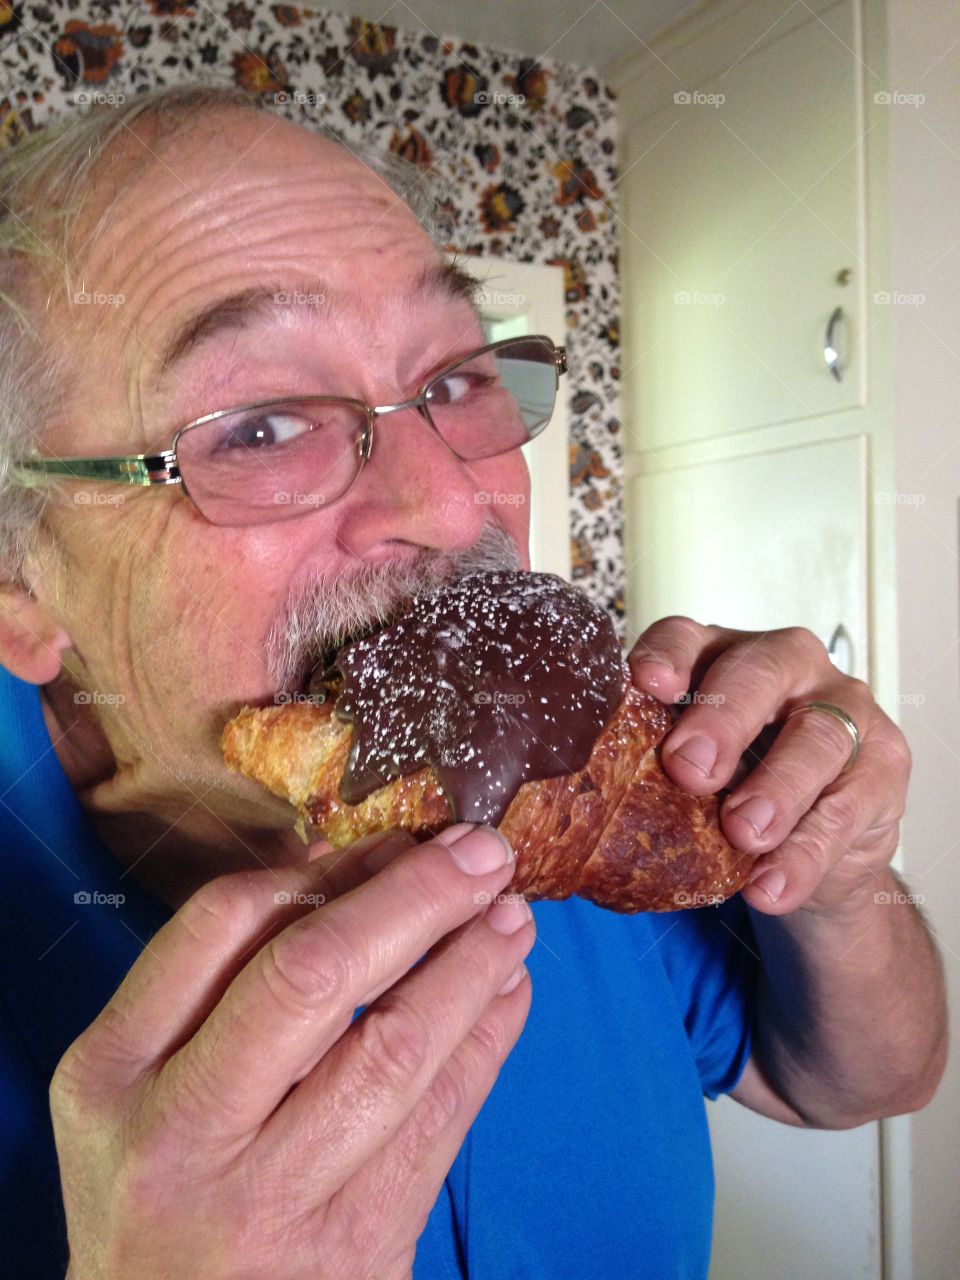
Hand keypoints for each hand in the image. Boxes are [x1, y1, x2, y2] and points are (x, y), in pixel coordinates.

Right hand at [52, 824, 533, 1279]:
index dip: (321, 872)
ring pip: (397, 1049)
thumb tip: (339, 866)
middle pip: (313, 977)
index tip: (385, 849)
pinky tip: (508, 990)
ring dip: (472, 965)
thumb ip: (213, 979)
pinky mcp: (359, 1244)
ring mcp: (275, 1197)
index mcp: (115, 1071)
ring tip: (511, 916)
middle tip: (478, 852)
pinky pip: (443, 1120)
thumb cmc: (156, 1187)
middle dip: (414, 899)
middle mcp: (185, 1132)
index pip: (221, 925)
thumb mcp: (132, 1085)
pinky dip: (488, 1039)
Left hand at [628, 617, 911, 915]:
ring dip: (776, 788)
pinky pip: (846, 808)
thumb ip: (653, 765)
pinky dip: (805, 853)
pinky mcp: (884, 767)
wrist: (809, 852)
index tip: (646, 685)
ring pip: (816, 738)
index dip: (667, 656)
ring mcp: (844, 710)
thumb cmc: (732, 790)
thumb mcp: (688, 773)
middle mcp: (787, 667)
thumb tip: (585, 800)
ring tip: (742, 833)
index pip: (688, 637)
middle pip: (758, 672)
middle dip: (722, 719)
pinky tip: (771, 885)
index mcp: (721, 655)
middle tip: (689, 768)